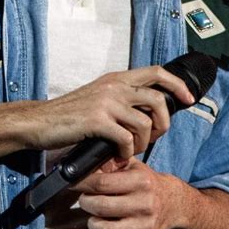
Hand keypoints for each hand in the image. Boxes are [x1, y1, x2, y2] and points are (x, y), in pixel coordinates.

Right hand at [16, 66, 193, 157]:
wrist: (39, 122)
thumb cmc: (69, 115)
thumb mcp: (98, 97)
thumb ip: (121, 99)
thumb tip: (148, 112)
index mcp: (116, 78)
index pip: (157, 71)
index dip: (177, 85)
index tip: (189, 99)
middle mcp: (114, 86)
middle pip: (158, 99)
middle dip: (164, 123)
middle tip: (155, 138)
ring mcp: (106, 102)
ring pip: (145, 123)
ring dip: (144, 143)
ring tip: (131, 151)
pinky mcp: (97, 121)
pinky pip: (127, 139)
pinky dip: (127, 153)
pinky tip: (118, 157)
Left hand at [69, 156, 178, 228]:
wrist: (173, 203)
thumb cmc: (146, 182)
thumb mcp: (132, 165)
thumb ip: (111, 163)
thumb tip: (85, 167)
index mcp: (141, 181)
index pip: (103, 183)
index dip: (83, 183)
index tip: (75, 183)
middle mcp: (144, 204)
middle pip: (101, 207)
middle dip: (85, 203)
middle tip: (85, 199)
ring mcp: (144, 226)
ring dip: (92, 224)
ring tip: (93, 217)